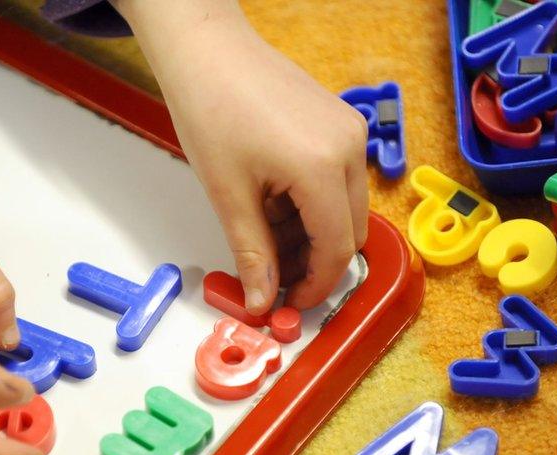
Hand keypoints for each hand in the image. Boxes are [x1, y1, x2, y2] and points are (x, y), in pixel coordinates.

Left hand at [114, 0, 369, 313]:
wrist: (207, 51)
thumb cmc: (210, 107)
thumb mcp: (228, 194)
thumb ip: (252, 253)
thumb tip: (262, 300)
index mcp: (322, 167)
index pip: (336, 249)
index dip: (314, 285)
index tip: (289, 302)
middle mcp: (348, 147)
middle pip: (349, 231)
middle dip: (313, 261)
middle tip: (272, 274)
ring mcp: (348, 131)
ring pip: (344, 207)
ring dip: (310, 233)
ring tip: (262, 232)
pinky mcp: (340, 122)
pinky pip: (338, 179)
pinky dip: (311, 202)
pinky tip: (272, 201)